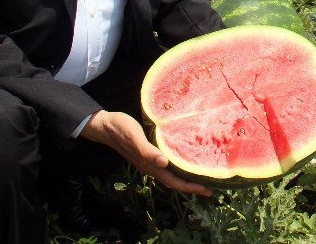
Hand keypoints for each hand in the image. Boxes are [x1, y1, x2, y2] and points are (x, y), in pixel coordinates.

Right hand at [80, 110, 211, 196]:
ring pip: (170, 175)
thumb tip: (164, 163)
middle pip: (174, 181)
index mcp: (149, 165)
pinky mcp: (147, 154)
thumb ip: (147, 151)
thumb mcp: (135, 137)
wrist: (105, 126)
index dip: (189, 187)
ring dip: (185, 178)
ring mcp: (148, 161)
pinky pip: (166, 165)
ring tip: (200, 177)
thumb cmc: (120, 129)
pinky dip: (177, 167)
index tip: (206, 189)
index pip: (173, 181)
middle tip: (210, 187)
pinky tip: (182, 161)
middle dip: (191, 186)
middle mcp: (150, 166)